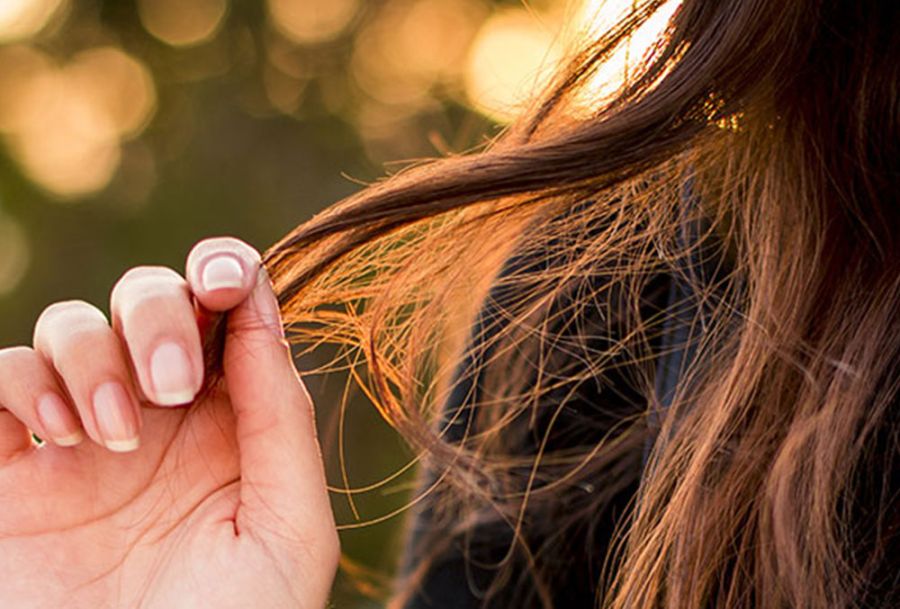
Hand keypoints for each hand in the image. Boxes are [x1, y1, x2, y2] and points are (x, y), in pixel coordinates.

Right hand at [0, 237, 338, 608]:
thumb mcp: (289, 530)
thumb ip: (281, 420)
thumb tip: (260, 317)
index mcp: (233, 425)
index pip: (228, 315)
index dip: (226, 273)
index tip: (223, 281)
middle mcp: (160, 420)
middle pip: (149, 298)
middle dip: (158, 314)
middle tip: (172, 386)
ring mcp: (80, 440)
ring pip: (71, 325)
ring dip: (92, 353)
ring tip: (114, 432)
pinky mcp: (8, 472)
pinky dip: (23, 382)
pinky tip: (57, 435)